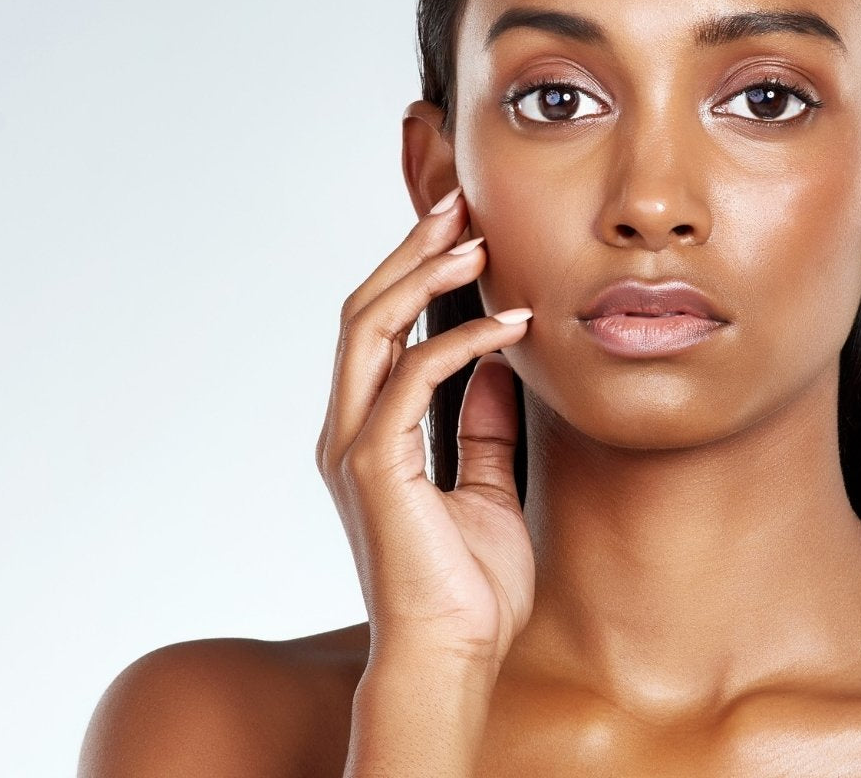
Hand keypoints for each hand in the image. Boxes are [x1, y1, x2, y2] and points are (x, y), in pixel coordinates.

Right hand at [316, 187, 534, 668]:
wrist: (453, 659)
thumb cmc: (469, 591)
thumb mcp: (488, 489)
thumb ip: (484, 425)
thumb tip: (502, 364)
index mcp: (368, 435)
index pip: (377, 329)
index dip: (410, 271)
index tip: (459, 228)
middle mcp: (349, 431)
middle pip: (362, 311)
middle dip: (410, 249)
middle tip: (459, 202)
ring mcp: (354, 446)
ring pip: (370, 328)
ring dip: (423, 275)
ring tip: (477, 241)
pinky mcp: (374, 466)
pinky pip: (411, 378)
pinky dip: (460, 342)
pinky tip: (511, 326)